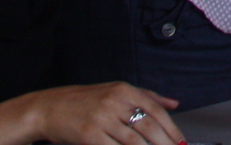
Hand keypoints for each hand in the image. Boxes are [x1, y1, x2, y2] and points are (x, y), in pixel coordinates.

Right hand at [31, 82, 181, 144]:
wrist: (49, 108)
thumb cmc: (84, 101)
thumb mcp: (116, 91)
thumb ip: (147, 96)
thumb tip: (174, 104)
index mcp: (124, 90)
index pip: (155, 110)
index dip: (171, 128)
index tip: (181, 142)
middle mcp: (114, 103)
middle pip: (148, 126)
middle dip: (165, 143)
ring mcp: (102, 120)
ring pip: (133, 141)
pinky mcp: (89, 136)